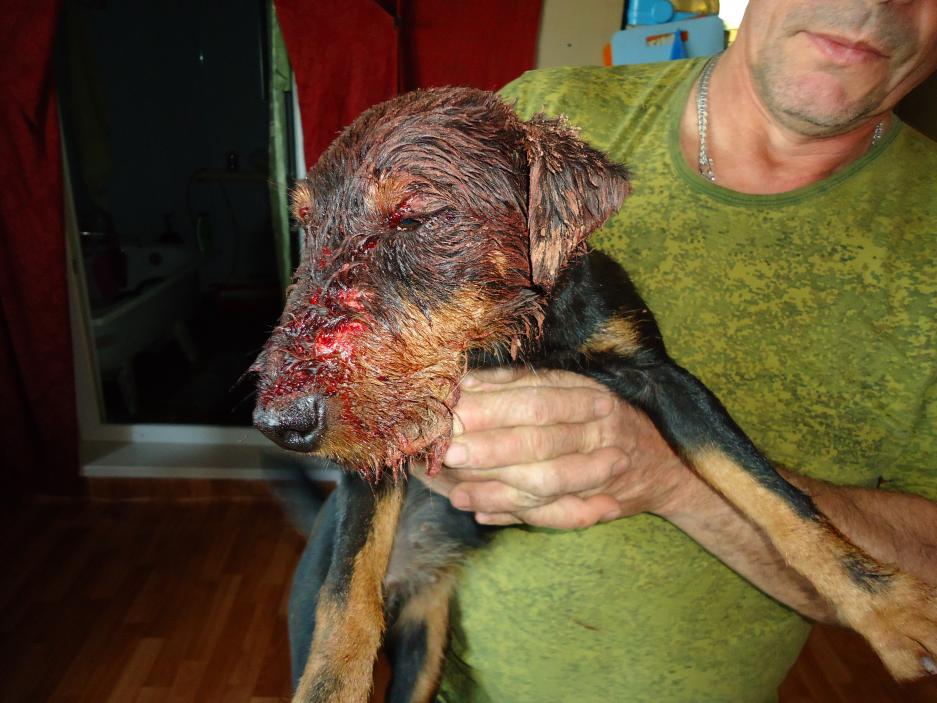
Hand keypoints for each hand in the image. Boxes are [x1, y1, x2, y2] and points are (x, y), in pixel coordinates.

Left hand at [412, 367, 696, 528]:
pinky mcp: (598, 505)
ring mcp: (601, 471)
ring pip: (545, 482)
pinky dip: (517, 515)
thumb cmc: (600, 417)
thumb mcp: (568, 388)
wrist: (663, 463)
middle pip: (539, 441)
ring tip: (456, 493)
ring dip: (497, 490)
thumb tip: (465, 384)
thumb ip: (520, 385)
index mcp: (588, 394)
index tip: (453, 411)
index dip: (493, 406)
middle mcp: (598, 430)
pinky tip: (481, 514)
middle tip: (449, 452)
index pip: (536, 399)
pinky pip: (555, 515)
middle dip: (491, 448)